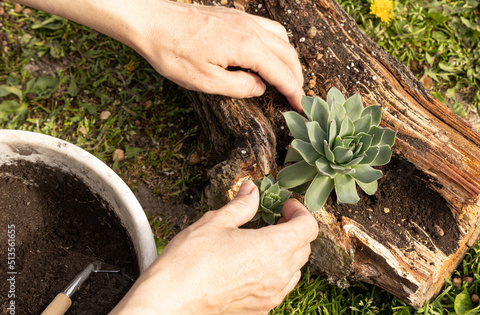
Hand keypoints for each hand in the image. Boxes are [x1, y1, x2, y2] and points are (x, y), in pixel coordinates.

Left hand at [17, 0, 303, 109]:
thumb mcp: (206, 81)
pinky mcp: (236, 16)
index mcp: (247, 47)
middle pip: (287, 54)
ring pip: (282, 38)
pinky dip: (278, 44)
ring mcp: (245, 20)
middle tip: (297, 96)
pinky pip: (269, 28)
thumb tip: (260, 88)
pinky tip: (271, 54)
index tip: (300, 106)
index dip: (293, 91)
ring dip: (289, 59)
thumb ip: (240, 87)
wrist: (153, 22)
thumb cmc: (174, 53)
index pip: (281, 72)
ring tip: (288, 78)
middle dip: (296, 76)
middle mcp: (252, 29)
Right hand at [92, 181, 317, 314]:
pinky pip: (277, 290)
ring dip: (286, 255)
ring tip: (262, 245)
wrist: (171, 299)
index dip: (300, 212)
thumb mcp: (217, 221)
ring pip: (293, 272)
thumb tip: (252, 190)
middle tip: (274, 222)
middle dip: (293, 231)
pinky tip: (250, 269)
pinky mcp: (260, 311)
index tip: (285, 207)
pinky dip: (273, 276)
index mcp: (274, 248)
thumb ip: (242, 205)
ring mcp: (271, 297)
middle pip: (304, 249)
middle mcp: (279, 275)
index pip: (308, 228)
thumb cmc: (191, 259)